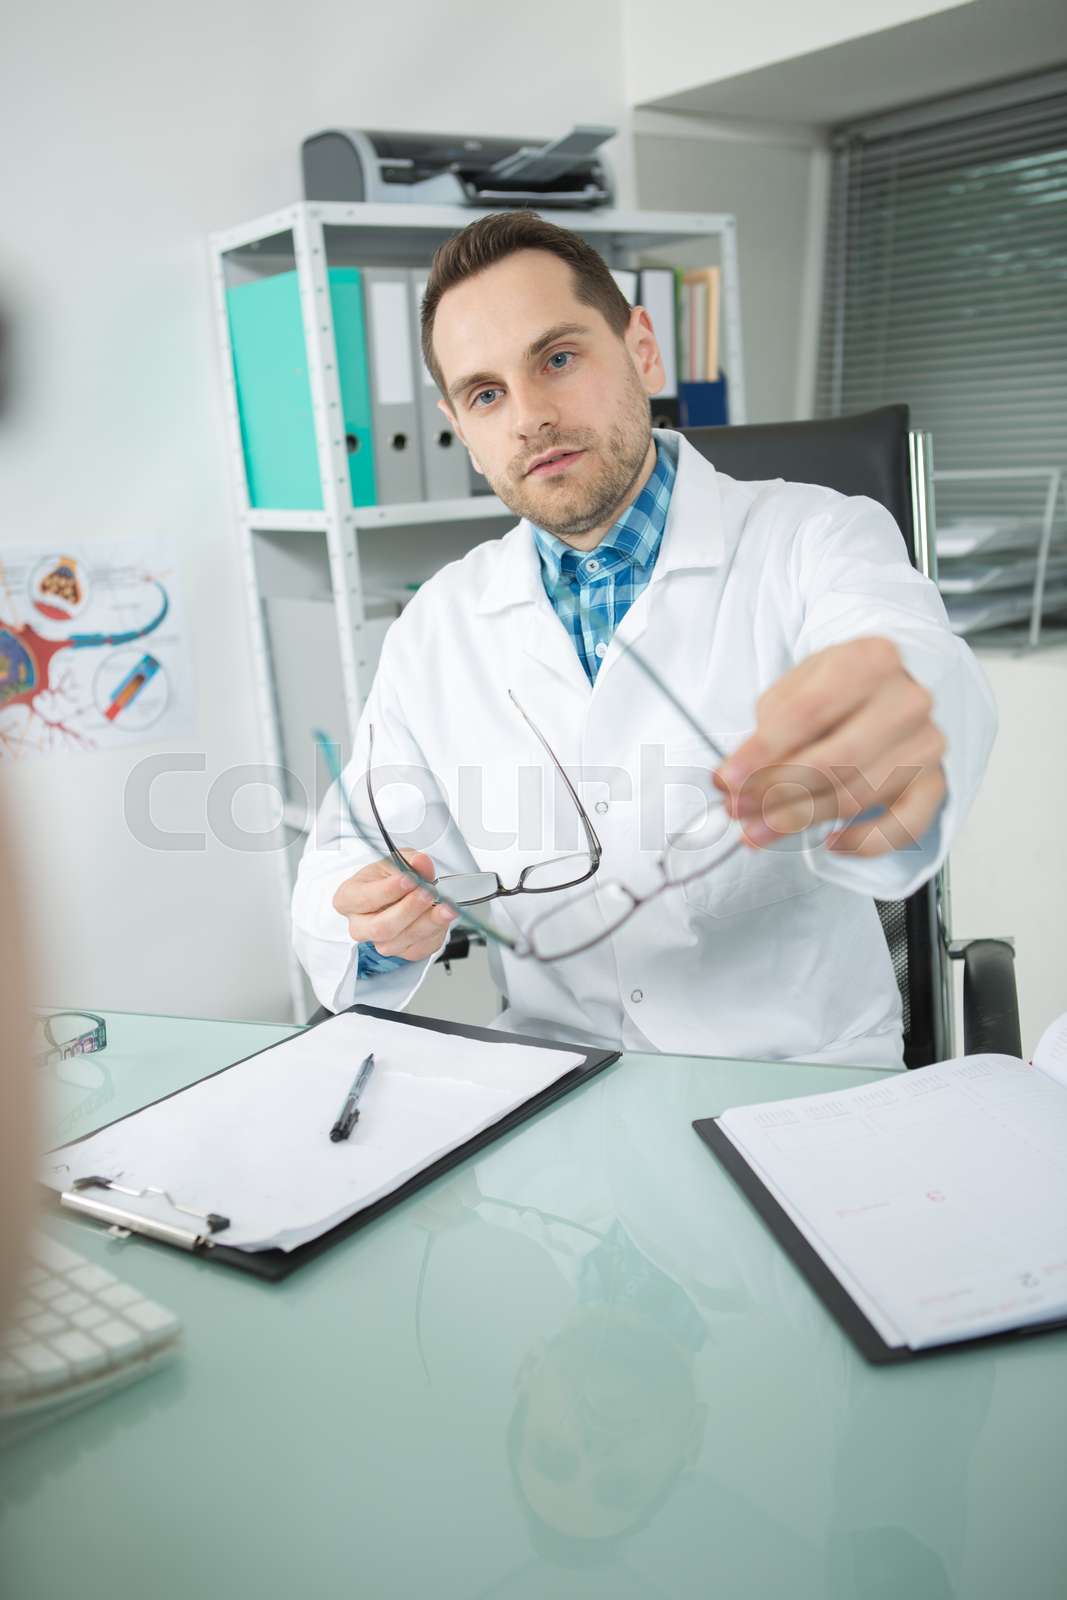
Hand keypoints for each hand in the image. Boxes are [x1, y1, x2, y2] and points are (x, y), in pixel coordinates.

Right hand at [332, 850, 457, 959]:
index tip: (409, 879)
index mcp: (348, 899)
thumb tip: (420, 863)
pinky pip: (418, 950)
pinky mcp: (401, 953)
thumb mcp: (396, 860)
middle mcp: (359, 925)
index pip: (364, 898)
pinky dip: (434, 934)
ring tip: (444, 906)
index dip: (388, 890)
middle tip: (428, 893)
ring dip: (427, 923)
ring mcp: (379, 943)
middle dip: (409, 910)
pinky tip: (442, 918)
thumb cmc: (388, 878)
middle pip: (381, 927)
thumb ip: (409, 861)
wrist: (399, 894)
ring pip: (401, 942)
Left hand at [714, 637, 946, 857]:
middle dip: (777, 793)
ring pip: (857, 795)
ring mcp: (927, 743)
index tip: (727, 779)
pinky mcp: (935, 781)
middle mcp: (908, 700)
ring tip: (759, 830)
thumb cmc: (835, 690)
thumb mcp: (795, 689)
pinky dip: (866, 842)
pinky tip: (830, 842)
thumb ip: (767, 730)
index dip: (762, 752)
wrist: (886, 688)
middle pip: (835, 760)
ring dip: (801, 820)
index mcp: (872, 660)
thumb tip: (733, 781)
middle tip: (739, 811)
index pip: (808, 713)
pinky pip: (905, 826)